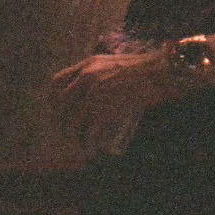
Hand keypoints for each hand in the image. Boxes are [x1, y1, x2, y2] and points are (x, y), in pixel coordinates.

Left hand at [50, 50, 179, 153]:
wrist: (162, 72)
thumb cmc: (145, 69)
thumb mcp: (116, 65)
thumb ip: (102, 73)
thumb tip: (92, 91)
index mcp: (87, 65)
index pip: (56, 82)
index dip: (52, 99)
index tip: (57, 111)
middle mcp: (86, 77)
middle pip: (60, 104)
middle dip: (60, 122)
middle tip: (66, 133)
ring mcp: (93, 94)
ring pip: (71, 121)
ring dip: (71, 137)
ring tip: (79, 145)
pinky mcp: (104, 109)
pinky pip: (88, 132)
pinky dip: (87, 144)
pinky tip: (90, 150)